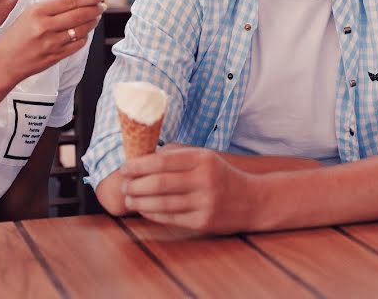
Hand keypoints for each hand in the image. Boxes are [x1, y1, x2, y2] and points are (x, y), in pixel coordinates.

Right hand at [0, 0, 102, 84]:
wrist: (5, 62)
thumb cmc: (16, 37)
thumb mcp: (29, 15)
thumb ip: (51, 9)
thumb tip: (77, 1)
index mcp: (38, 12)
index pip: (70, 1)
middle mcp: (45, 27)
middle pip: (79, 15)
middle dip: (95, 9)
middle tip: (102, 5)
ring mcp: (52, 43)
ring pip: (82, 30)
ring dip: (92, 22)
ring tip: (95, 17)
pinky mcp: (56, 56)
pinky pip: (78, 45)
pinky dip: (84, 38)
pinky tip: (84, 33)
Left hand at [119, 147, 258, 233]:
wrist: (253, 200)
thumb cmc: (221, 176)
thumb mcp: (205, 158)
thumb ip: (177, 156)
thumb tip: (142, 159)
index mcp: (203, 159)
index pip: (163, 161)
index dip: (139, 165)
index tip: (124, 168)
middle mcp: (205, 179)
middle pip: (159, 183)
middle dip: (135, 185)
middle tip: (123, 186)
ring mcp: (205, 202)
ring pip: (162, 203)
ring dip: (140, 202)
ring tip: (129, 200)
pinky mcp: (204, 221)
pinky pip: (171, 218)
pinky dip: (153, 214)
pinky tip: (144, 210)